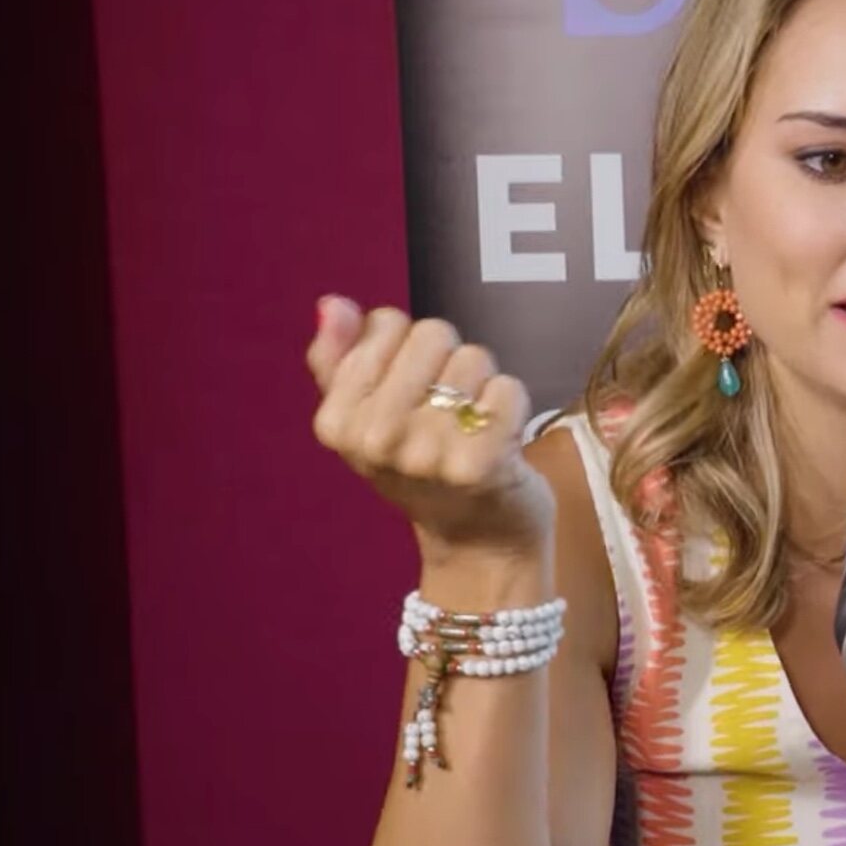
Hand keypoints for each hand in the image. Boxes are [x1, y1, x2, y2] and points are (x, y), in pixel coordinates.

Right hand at [306, 295, 554, 563]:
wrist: (476, 540)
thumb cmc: (422, 465)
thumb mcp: (365, 417)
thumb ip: (340, 358)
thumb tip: (333, 304)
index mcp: (338, 422)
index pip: (387, 323)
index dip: (410, 346)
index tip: (412, 388)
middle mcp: (376, 439)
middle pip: (433, 333)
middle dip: (450, 360)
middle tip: (449, 408)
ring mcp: (426, 454)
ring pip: (474, 358)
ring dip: (483, 385)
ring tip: (473, 424)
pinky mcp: (479, 465)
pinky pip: (507, 389)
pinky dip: (512, 405)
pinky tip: (499, 437)